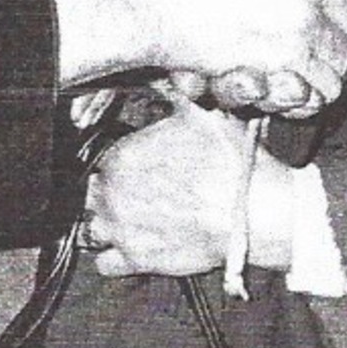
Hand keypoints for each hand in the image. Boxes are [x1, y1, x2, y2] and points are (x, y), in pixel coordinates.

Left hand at [83, 93, 293, 277]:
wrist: (254, 213)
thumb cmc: (232, 165)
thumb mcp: (201, 115)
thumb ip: (172, 98)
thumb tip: (164, 83)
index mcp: (122, 156)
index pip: (103, 156)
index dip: (122, 160)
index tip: (138, 164)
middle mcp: (113, 193)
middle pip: (93, 191)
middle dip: (112, 190)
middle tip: (139, 190)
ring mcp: (121, 229)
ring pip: (92, 226)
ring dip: (107, 222)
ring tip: (131, 218)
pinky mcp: (136, 260)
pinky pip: (105, 264)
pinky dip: (113, 257)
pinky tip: (131, 244)